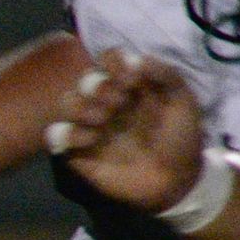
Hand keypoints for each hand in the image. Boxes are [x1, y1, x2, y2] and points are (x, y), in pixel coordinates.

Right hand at [50, 48, 208, 211]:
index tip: (132, 80)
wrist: (175, 181)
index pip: (108, 59)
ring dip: (82, 106)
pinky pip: (56, 135)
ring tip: (102, 121)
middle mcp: (107, 102)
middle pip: (86, 79)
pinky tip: (91, 141)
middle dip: (100, 87)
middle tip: (119, 103)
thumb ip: (166, 74)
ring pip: (65, 102)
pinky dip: (69, 133)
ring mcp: (91, 126)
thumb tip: (136, 59)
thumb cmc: (180, 140)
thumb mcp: (184, 101)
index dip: (114, 63)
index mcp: (130, 87)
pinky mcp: (77, 151)